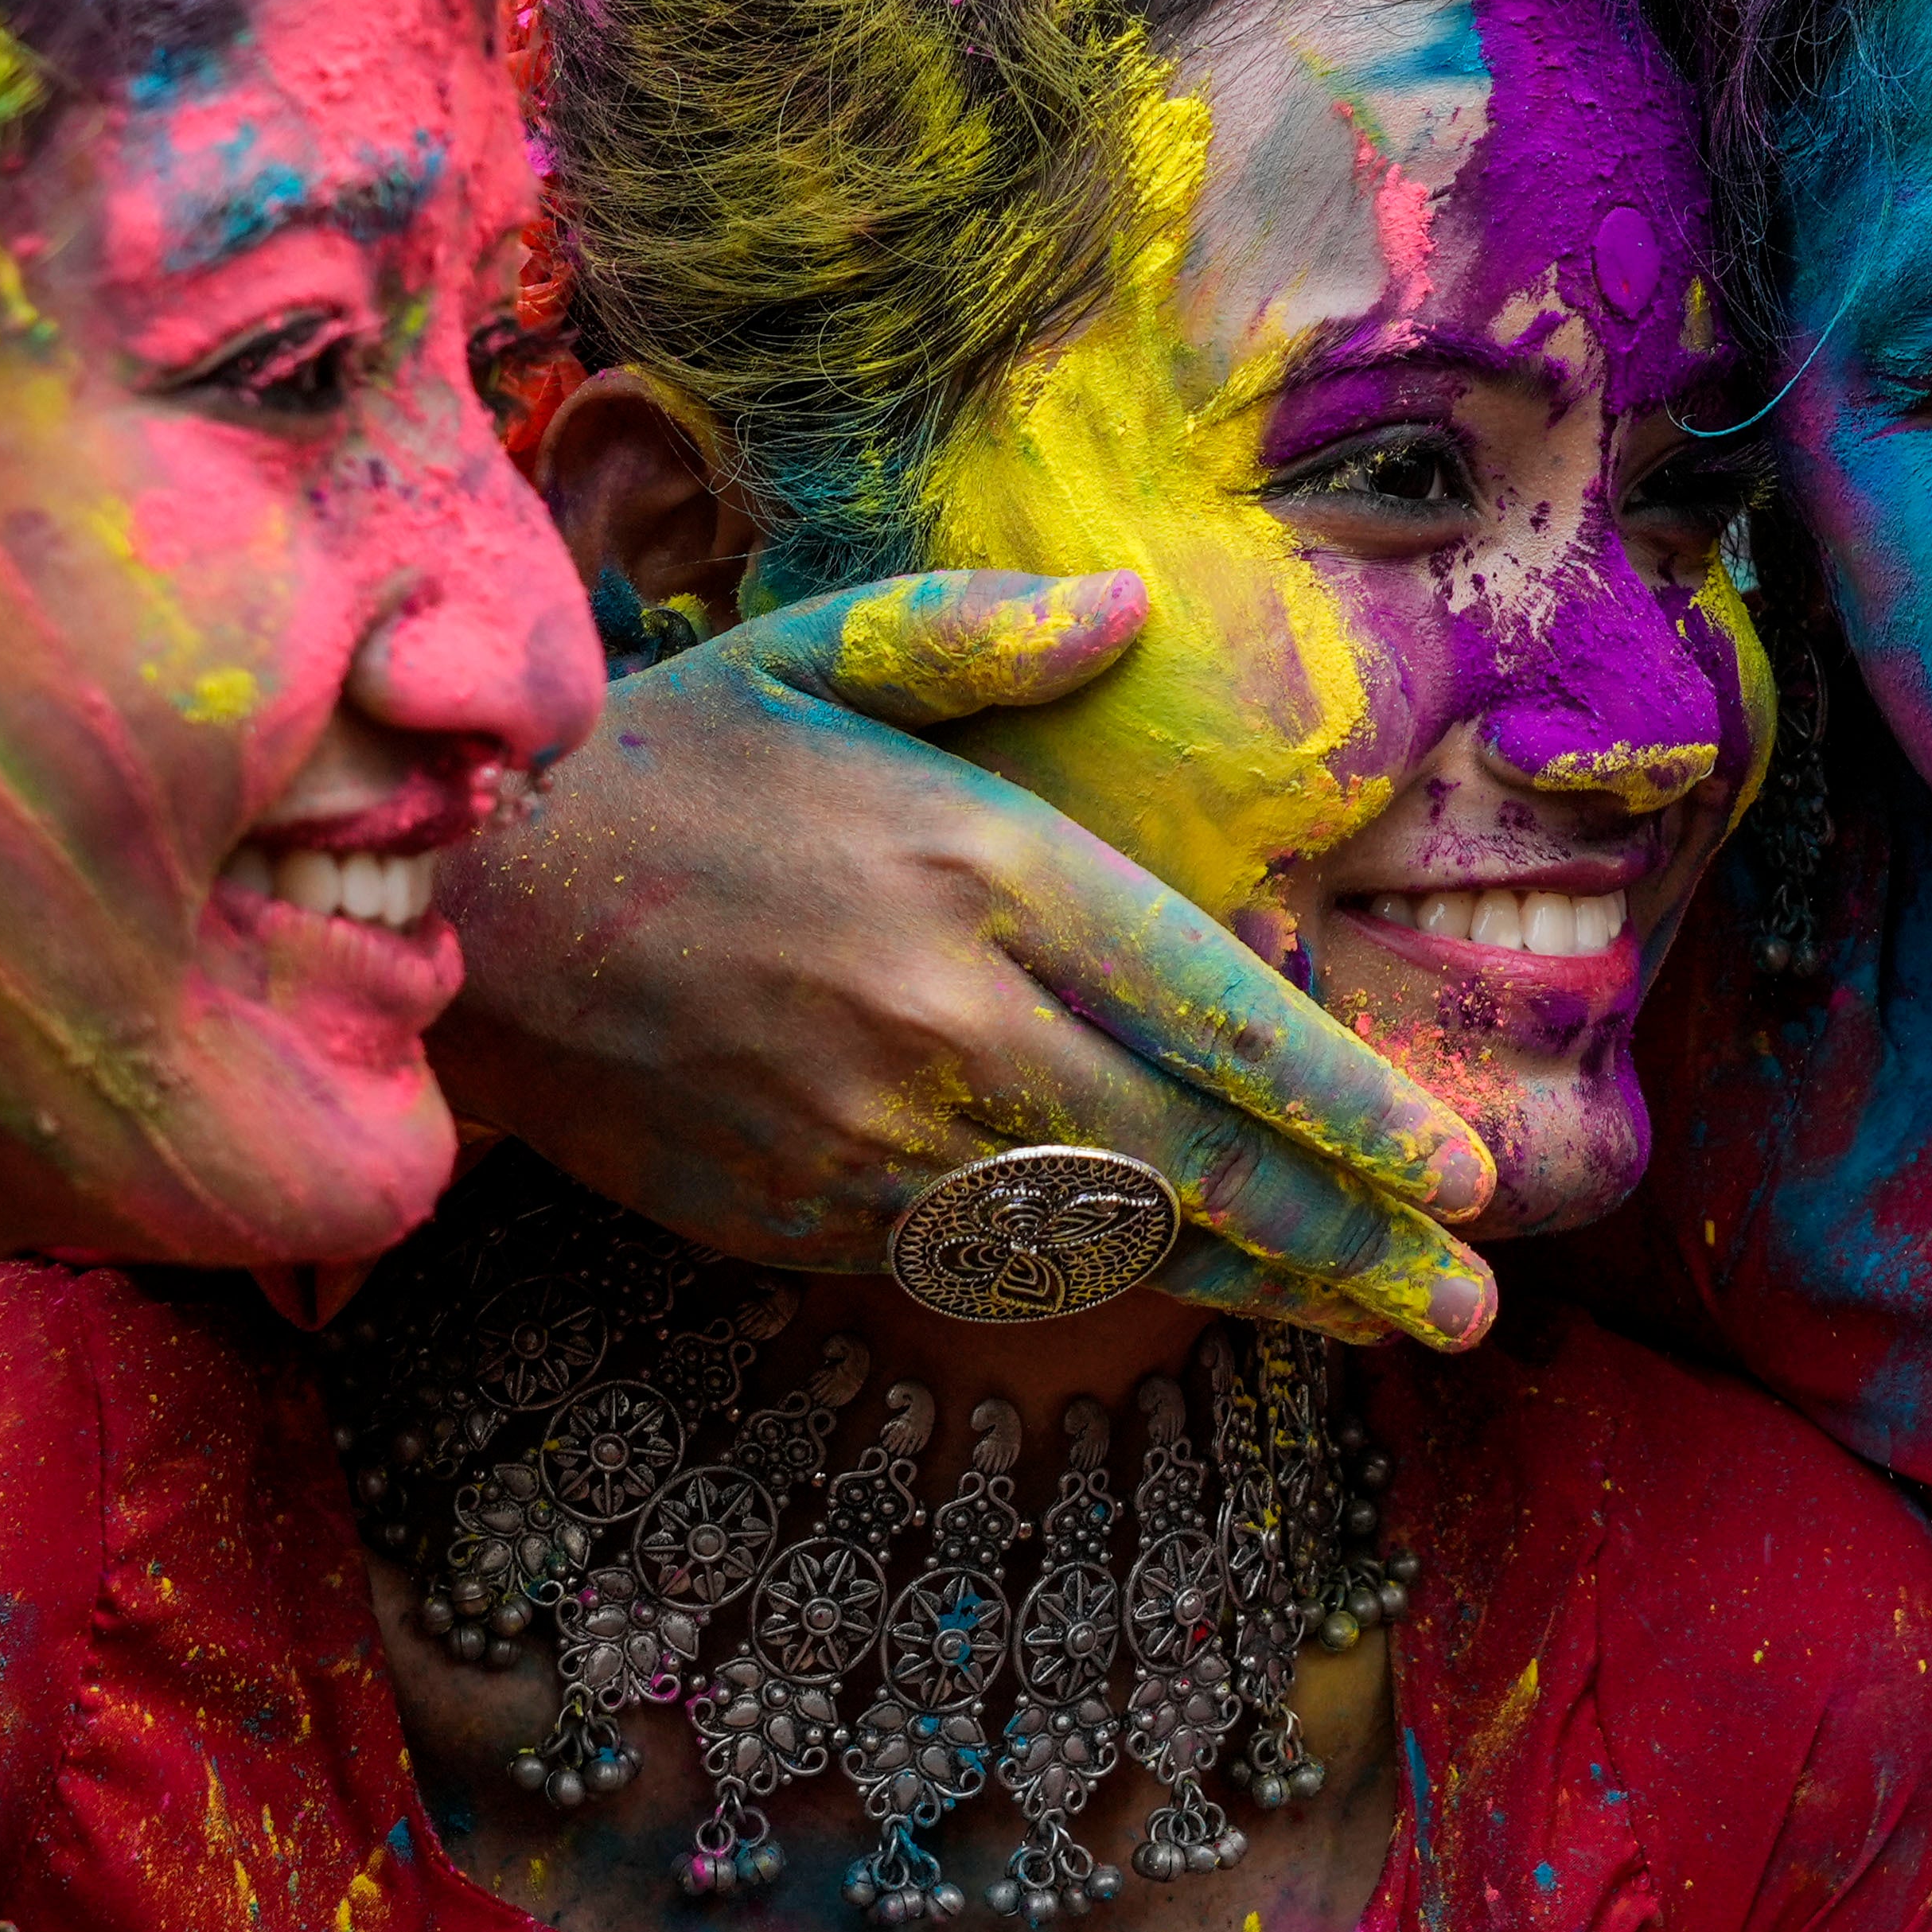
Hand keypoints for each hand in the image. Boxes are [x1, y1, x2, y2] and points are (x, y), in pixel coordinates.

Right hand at [434, 568, 1501, 1347]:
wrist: (460, 909)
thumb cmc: (653, 763)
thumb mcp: (811, 649)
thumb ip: (982, 637)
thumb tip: (1128, 610)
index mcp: (981, 867)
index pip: (1221, 1011)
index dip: (1354, 1104)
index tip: (1462, 1171)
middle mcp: (953, 1012)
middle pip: (1199, 1155)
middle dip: (1351, 1238)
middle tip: (1471, 1303)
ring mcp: (882, 1131)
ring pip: (1117, 1236)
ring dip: (1260, 1285)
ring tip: (1381, 1321)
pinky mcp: (814, 1211)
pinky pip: (996, 1261)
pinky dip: (1111, 1284)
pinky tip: (1205, 1296)